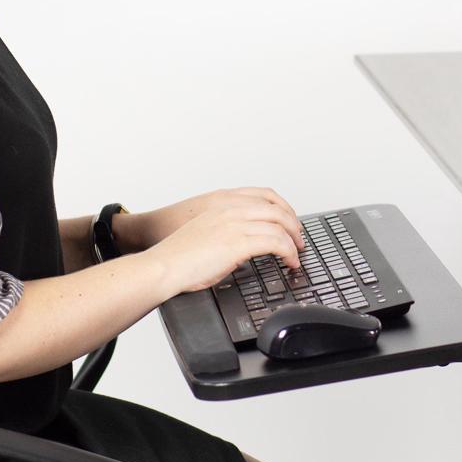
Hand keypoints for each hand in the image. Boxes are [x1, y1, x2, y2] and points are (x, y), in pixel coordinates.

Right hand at [149, 204, 305, 295]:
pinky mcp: (238, 243)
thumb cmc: (178, 254)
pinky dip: (288, 252)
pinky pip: (275, 243)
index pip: (266, 195)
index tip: (291, 221)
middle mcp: (231, 209)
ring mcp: (235, 224)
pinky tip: (289, 261)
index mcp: (223, 203)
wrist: (162, 266)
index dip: (284, 208)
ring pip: (280, 225)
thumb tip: (244, 241)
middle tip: (299, 240)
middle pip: (278, 209)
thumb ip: (226, 228)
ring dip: (294, 241)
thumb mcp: (205, 229)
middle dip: (294, 225)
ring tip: (296, 255)